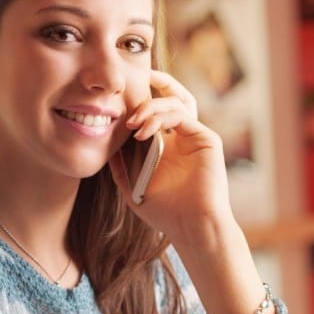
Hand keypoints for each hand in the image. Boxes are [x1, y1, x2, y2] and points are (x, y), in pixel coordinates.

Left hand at [108, 70, 230, 236]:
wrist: (191, 226)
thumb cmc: (166, 212)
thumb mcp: (132, 186)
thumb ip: (120, 166)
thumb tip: (106, 146)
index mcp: (170, 146)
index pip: (160, 113)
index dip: (145, 99)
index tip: (122, 96)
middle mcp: (185, 138)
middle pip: (175, 97)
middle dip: (154, 88)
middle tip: (133, 93)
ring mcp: (197, 137)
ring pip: (177, 102)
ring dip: (151, 107)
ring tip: (132, 123)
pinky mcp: (207, 139)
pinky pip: (181, 115)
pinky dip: (160, 117)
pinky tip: (143, 132)